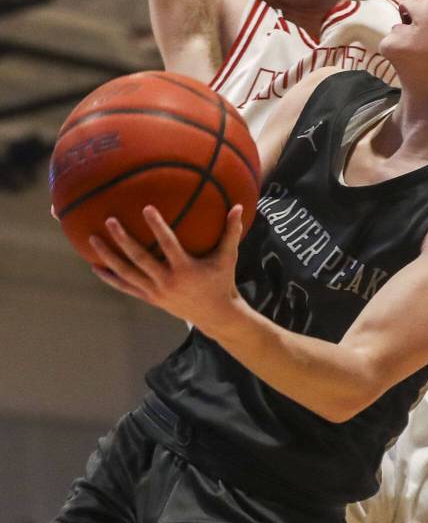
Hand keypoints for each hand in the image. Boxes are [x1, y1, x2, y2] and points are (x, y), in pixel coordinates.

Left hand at [89, 205, 244, 330]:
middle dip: (123, 240)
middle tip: (109, 221)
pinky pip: (126, 287)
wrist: (215, 316)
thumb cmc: (222, 281)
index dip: (157, 227)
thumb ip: (231, 232)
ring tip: (92, 239)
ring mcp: (156, 292)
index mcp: (185, 269)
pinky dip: (110, 278)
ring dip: (109, 256)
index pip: (168, 244)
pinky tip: (95, 267)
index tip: (146, 208)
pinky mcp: (150, 298)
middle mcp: (166, 281)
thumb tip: (239, 206)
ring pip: (127, 273)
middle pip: (139, 259)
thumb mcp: (228, 257)